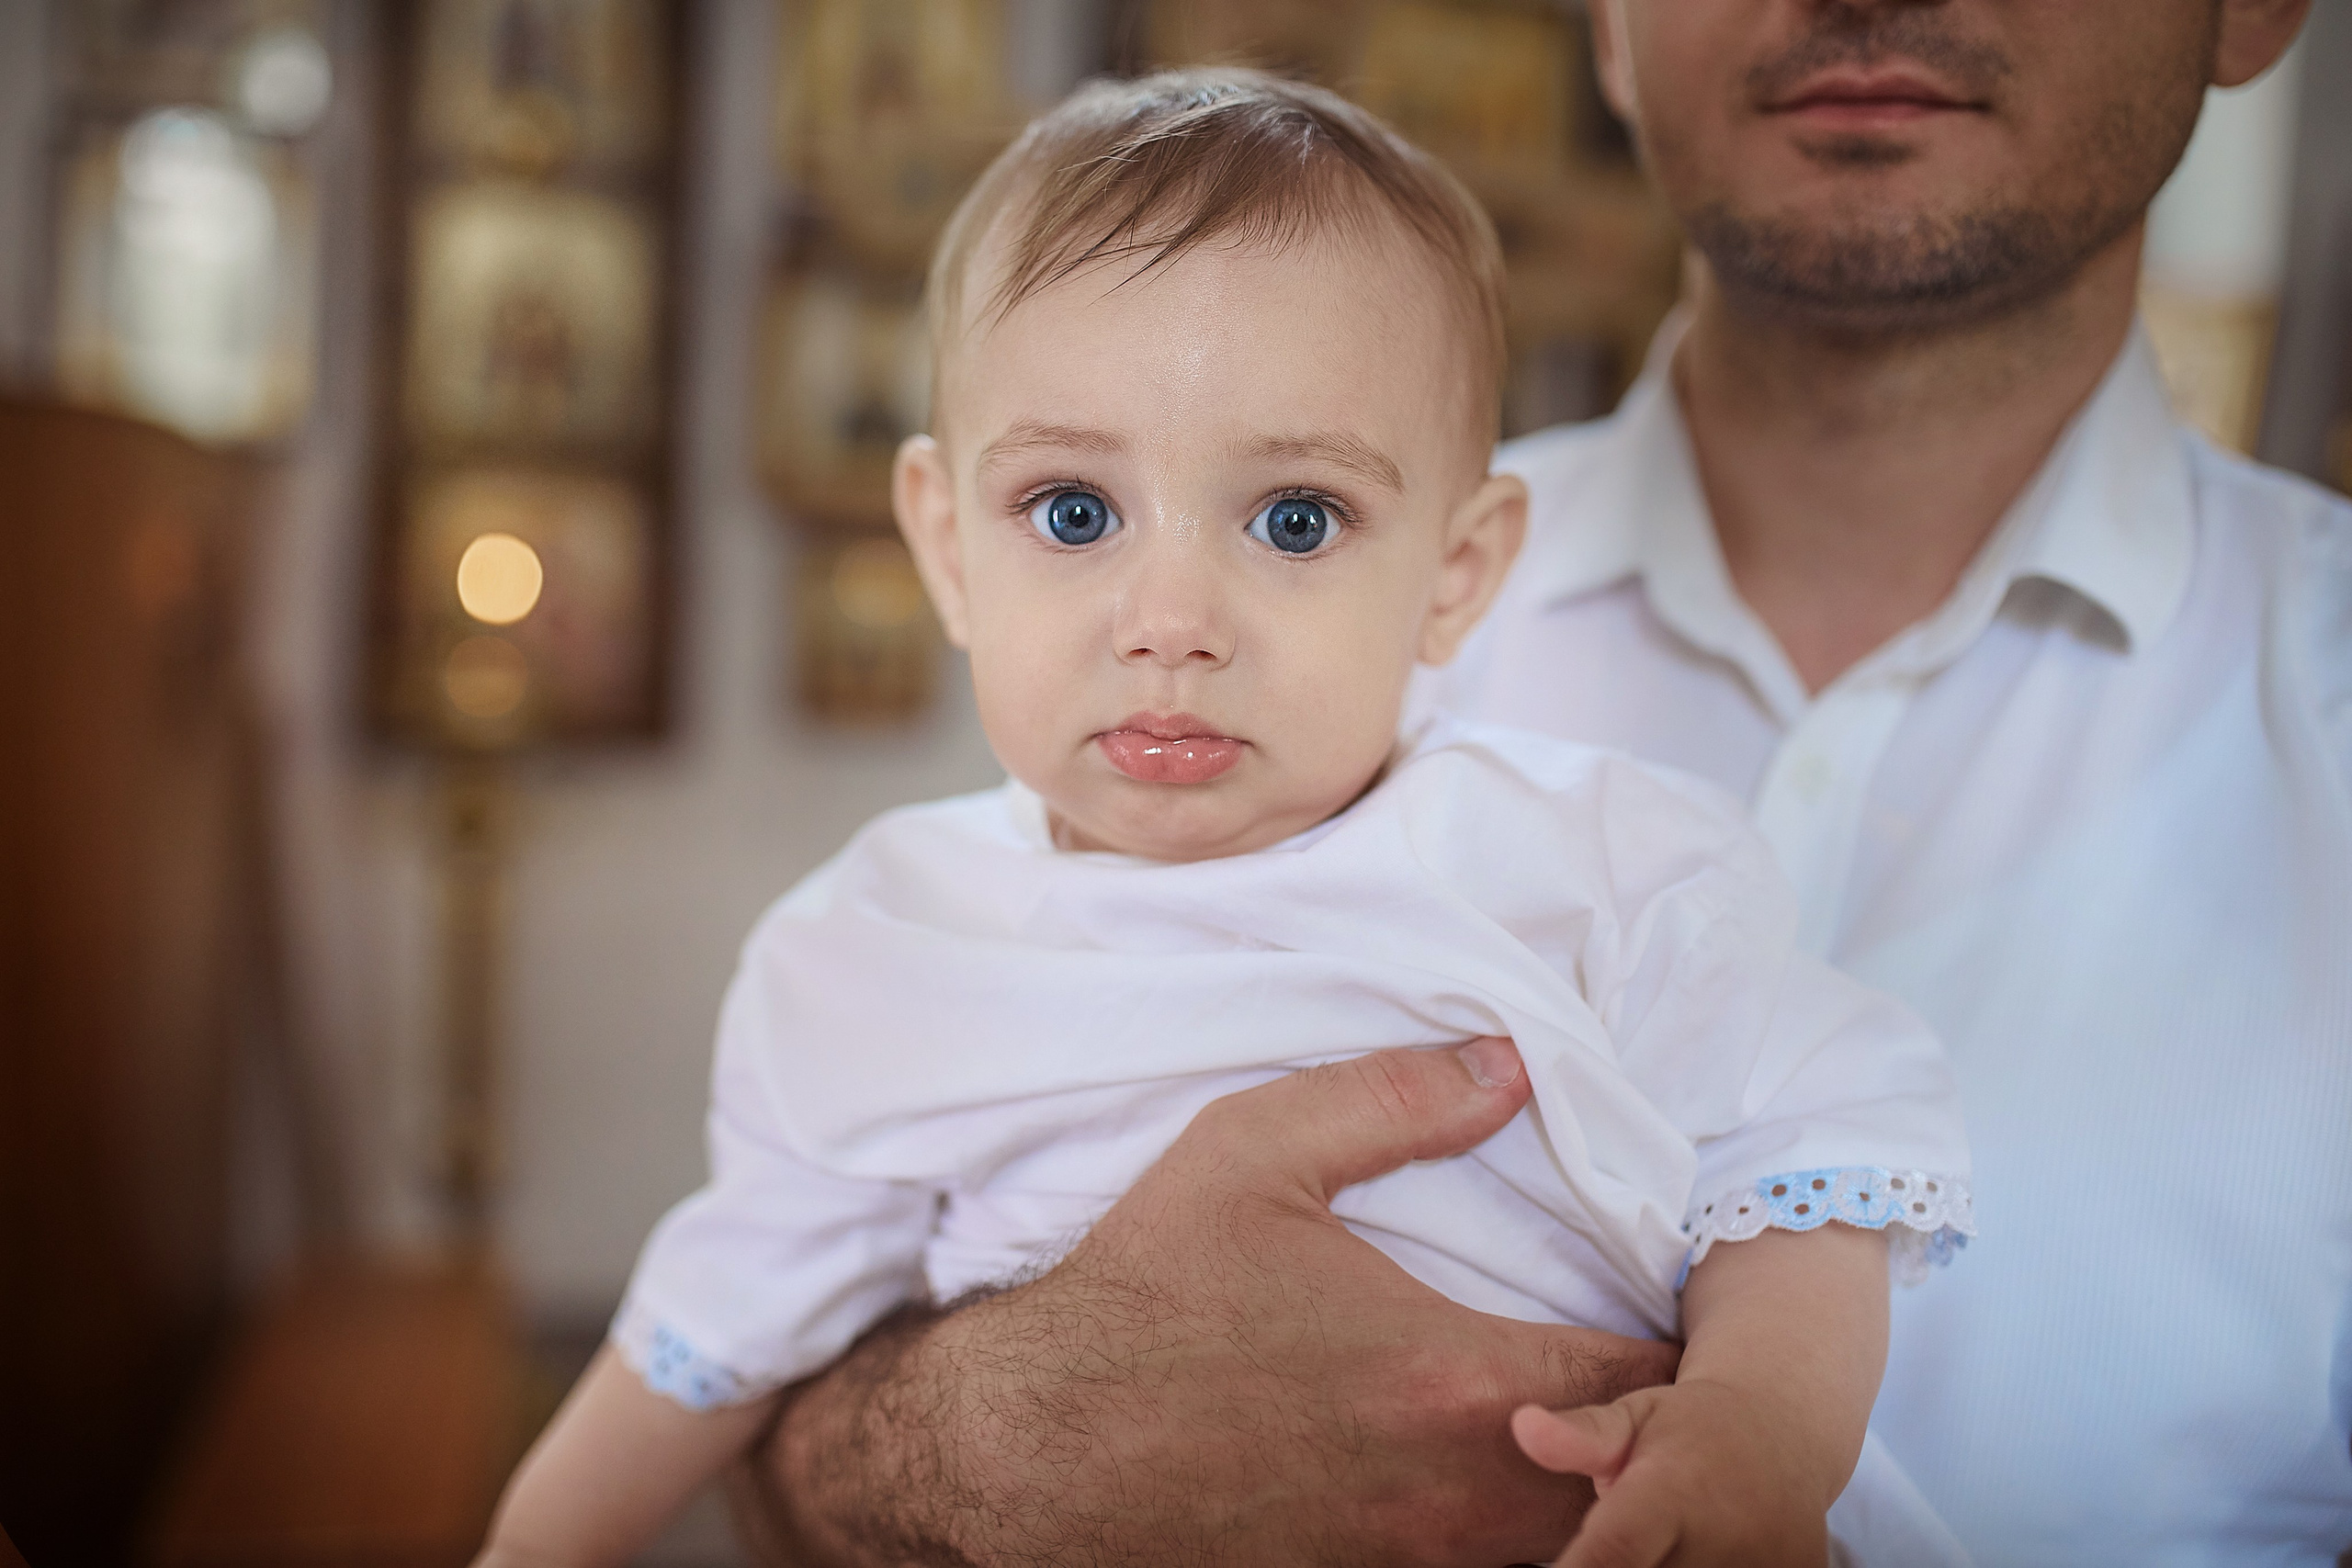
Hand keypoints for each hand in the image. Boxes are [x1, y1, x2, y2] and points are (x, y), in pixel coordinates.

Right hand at [751, 1039, 1679, 1566]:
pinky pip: (1492, 1562)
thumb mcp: (1248, 1157)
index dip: (1689, 1349)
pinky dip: (1532, 1522)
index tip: (1691, 1302)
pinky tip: (1514, 1466)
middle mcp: (1455, 1491)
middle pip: (1637, 1488)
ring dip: (1609, 1483)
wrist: (1036, 1451)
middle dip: (1668, 1430)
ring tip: (1611, 1419)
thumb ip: (1390, 1100)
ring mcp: (1416, 1557)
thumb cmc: (1144, 1299)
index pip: (1645, 1386)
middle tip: (1671, 1364)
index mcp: (1449, 1379)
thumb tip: (1512, 1064)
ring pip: (1572, 1541)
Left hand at [1512, 1381, 1831, 1567]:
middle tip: (1624, 1533)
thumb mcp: (1633, 1416)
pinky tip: (1689, 1551)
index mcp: (1672, 1493)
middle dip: (1615, 1567)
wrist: (1782, 1433)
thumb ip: (1579, 1434)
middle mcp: (1724, 1542)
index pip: (1616, 1549)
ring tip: (1663, 1539)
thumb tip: (1521, 1426)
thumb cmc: (1688, 1426)